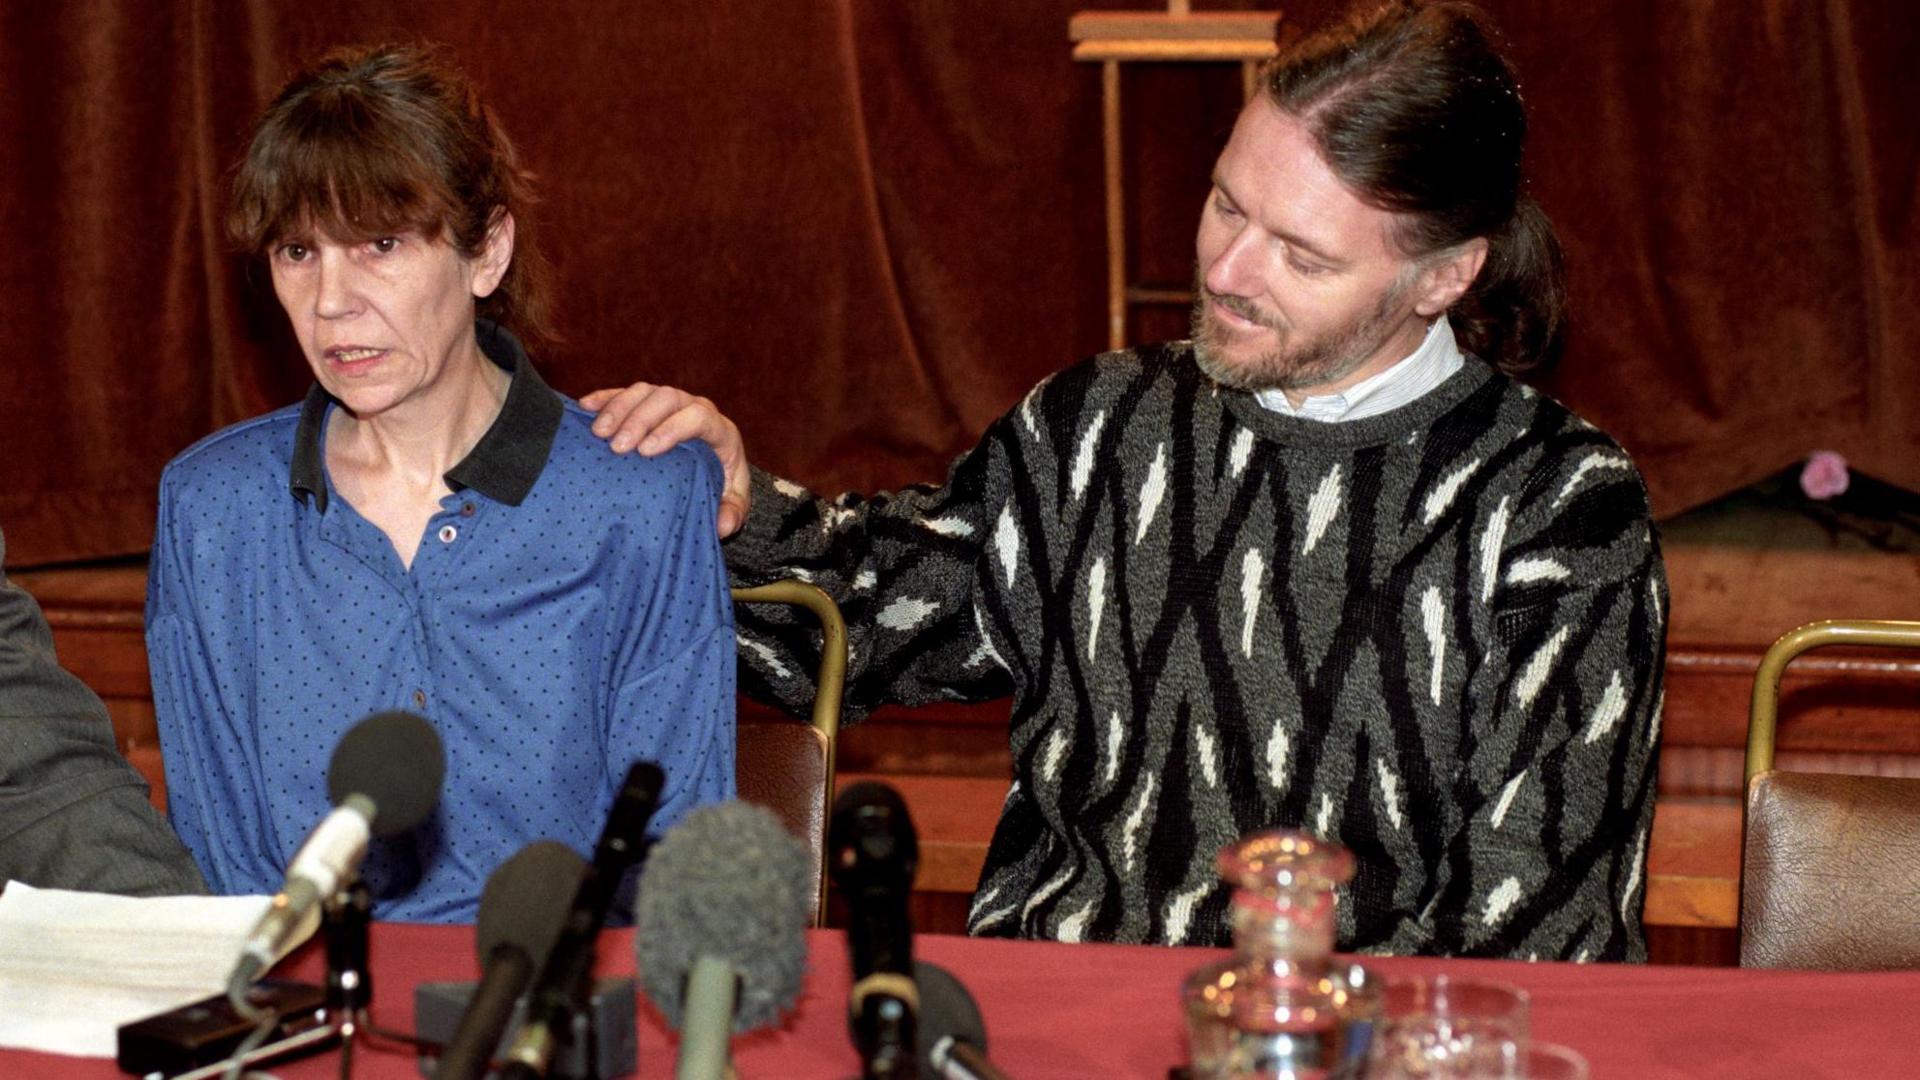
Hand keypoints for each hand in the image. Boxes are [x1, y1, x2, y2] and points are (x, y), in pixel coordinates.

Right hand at [581, 383, 749, 536]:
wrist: (714, 468)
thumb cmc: (722, 484)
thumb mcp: (732, 501)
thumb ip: (732, 512)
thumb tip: (723, 525)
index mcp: (719, 429)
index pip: (698, 417)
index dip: (672, 430)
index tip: (646, 452)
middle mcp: (693, 407)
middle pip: (666, 398)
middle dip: (640, 420)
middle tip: (617, 447)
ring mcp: (668, 402)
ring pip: (643, 391)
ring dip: (618, 408)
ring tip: (598, 434)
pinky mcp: (646, 402)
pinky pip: (624, 392)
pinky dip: (604, 398)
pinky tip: (584, 408)